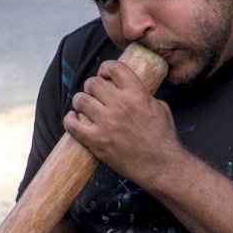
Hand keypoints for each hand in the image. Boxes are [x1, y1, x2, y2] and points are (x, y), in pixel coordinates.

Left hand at [64, 59, 179, 188]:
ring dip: (80, 101)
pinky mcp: (97, 141)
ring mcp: (106, 123)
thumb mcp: (160, 107)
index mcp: (136, 94)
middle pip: (93, 83)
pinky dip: (69, 120)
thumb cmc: (163, 138)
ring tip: (84, 107)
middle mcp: (120, 105)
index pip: (114, 68)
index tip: (104, 76)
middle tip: (94, 95)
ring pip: (81, 100)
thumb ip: (143, 95)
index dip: (105, 68)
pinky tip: (73, 119)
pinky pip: (72, 125)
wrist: (160, 165)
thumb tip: (132, 91)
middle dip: (91, 86)